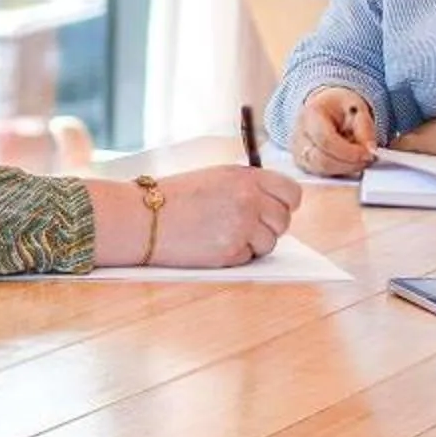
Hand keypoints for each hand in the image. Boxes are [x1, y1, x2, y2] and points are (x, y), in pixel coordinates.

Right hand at [141, 165, 304, 266]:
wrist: (144, 217)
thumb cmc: (175, 197)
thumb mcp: (216, 177)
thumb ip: (248, 187)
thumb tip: (275, 203)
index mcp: (247, 177)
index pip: (291, 192)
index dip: (285, 203)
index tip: (276, 208)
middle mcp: (249, 200)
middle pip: (283, 221)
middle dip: (268, 226)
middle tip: (244, 226)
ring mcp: (242, 227)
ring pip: (269, 243)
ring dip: (252, 243)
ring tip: (222, 233)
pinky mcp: (231, 252)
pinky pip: (249, 258)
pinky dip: (235, 255)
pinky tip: (211, 243)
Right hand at [290, 87, 378, 176]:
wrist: (326, 109)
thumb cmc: (339, 108)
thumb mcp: (357, 109)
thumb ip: (365, 129)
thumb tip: (370, 150)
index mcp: (310, 115)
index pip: (326, 140)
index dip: (348, 152)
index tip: (367, 154)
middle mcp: (299, 136)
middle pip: (322, 160)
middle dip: (349, 164)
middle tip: (367, 159)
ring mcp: (299, 153)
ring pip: (323, 171)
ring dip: (346, 169)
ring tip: (360, 159)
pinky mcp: (304, 165)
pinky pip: (323, 174)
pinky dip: (340, 171)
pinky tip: (349, 162)